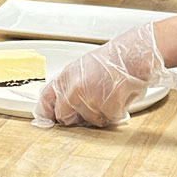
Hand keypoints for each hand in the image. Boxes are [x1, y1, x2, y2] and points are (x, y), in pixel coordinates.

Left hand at [34, 24, 176, 128]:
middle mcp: (73, 90)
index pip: (46, 101)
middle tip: (91, 105)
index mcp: (65, 78)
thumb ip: (69, 86)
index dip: (47, 113)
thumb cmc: (111, 60)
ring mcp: (88, 101)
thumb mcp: (81, 69)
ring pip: (89, 121)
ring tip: (109, 95)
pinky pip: (108, 120)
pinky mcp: (104, 108)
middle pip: (64, 117)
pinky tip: (119, 97)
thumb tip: (62, 106)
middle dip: (76, 117)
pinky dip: (115, 113)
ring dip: (99, 114)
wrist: (131, 56)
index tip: (49, 120)